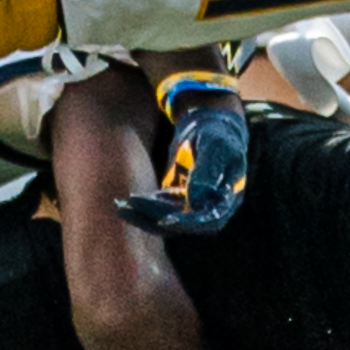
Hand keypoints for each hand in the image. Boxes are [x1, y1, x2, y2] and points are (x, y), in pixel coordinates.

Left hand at [117, 94, 248, 235]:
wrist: (210, 125)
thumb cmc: (216, 134)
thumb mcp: (214, 147)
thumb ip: (207, 171)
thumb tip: (196, 199)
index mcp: (228, 198)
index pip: (209, 220)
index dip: (187, 224)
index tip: (164, 221)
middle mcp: (211, 208)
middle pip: (184, 223)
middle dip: (155, 219)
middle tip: (130, 208)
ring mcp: (193, 205)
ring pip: (168, 219)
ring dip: (145, 215)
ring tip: (120, 207)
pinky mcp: (178, 200)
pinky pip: (160, 209)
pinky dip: (144, 206)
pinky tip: (125, 202)